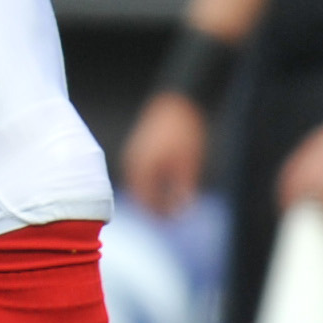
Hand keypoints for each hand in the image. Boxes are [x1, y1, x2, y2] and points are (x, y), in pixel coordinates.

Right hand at [120, 89, 211, 216]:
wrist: (177, 100)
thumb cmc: (184, 131)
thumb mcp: (189, 163)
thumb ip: (184, 189)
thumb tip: (183, 212)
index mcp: (143, 169)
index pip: (147, 203)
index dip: (161, 216)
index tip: (176, 223)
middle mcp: (133, 164)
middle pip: (140, 196)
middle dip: (155, 209)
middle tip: (173, 218)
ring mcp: (133, 155)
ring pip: (138, 186)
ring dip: (152, 196)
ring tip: (170, 204)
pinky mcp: (137, 149)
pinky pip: (139, 174)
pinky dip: (149, 184)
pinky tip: (164, 186)